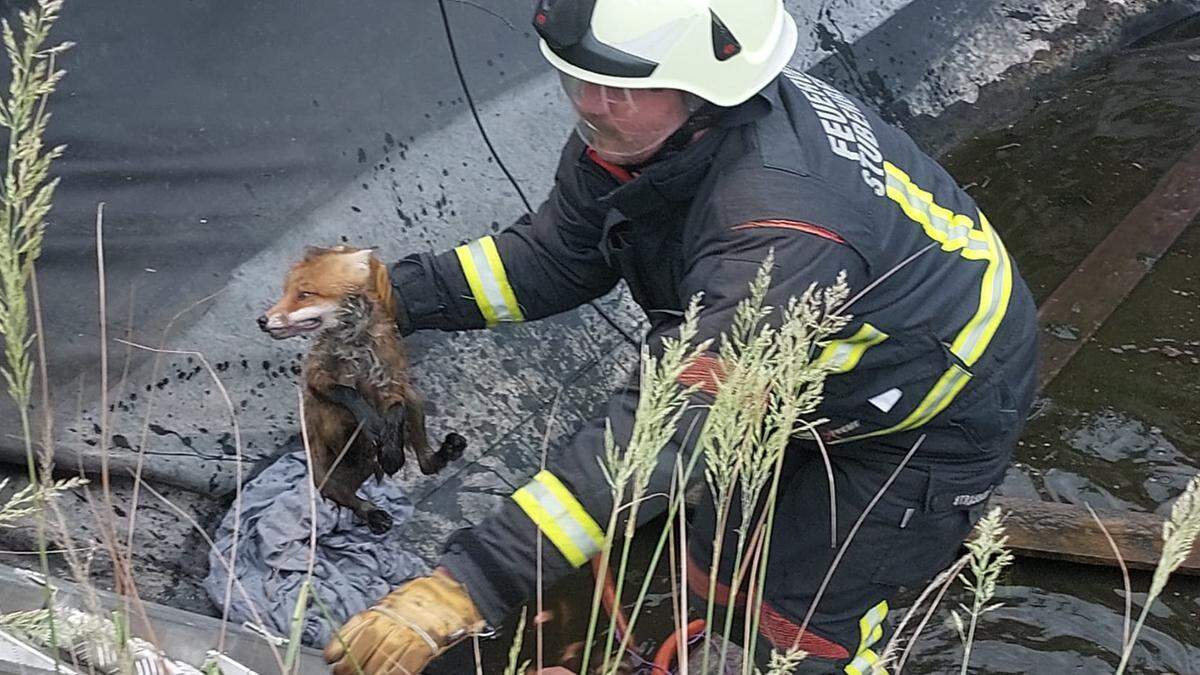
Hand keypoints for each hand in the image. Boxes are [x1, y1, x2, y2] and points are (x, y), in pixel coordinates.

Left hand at [325, 569, 485, 673]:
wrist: (456, 592)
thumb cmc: (427, 595)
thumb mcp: (395, 599)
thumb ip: (375, 615)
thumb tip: (350, 638)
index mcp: (383, 608)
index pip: (353, 629)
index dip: (339, 647)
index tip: (332, 658)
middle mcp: (391, 621)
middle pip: (362, 648)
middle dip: (349, 665)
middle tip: (343, 673)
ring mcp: (407, 634)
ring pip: (379, 661)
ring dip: (367, 673)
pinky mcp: (423, 647)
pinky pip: (403, 667)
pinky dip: (393, 674)